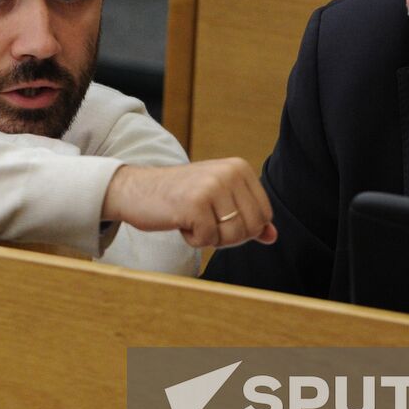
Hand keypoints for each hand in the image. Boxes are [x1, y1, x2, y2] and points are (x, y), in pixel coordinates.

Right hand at [100, 158, 277, 248]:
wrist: (136, 189)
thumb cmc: (179, 197)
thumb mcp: (218, 201)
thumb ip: (247, 216)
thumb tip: (272, 236)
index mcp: (239, 168)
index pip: (264, 215)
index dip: (243, 228)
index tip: (218, 217)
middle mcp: (229, 172)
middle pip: (251, 228)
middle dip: (228, 236)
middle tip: (204, 222)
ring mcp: (212, 186)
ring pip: (232, 236)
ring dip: (210, 238)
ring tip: (192, 219)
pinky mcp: (194, 204)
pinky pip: (208, 240)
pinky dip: (193, 239)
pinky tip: (180, 220)